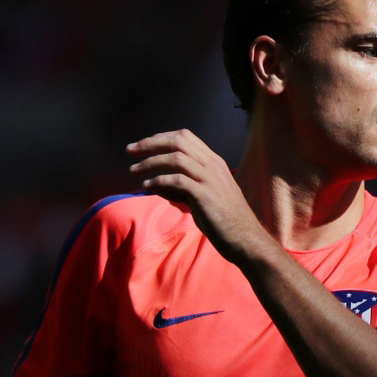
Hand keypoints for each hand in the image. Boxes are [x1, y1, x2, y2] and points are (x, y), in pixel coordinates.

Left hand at [127, 129, 267, 262]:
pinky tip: (146, 186)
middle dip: (150, 143)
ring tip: (134, 171)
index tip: (142, 145)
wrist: (246, 239)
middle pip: (178, 141)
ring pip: (175, 158)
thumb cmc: (224, 221)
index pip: (185, 137)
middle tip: (130, 151)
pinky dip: (158, 181)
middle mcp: (213, 165)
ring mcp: (210, 179)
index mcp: (214, 162)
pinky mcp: (205, 195)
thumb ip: (184, 187)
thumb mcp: (204, 196)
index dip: (160, 137)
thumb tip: (158, 185)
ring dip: (150, 162)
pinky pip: (176, 180)